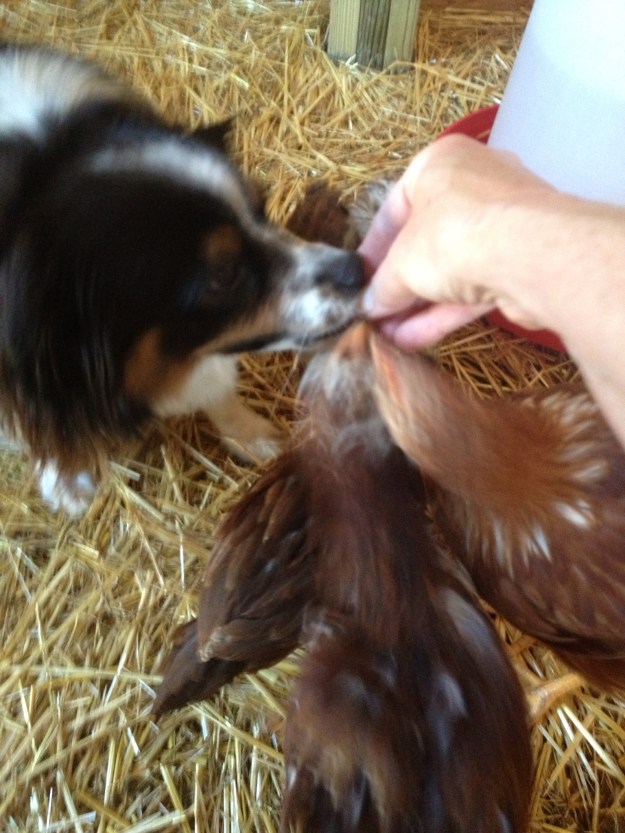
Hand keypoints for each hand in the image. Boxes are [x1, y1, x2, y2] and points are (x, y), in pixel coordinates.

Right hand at [360, 134, 554, 348]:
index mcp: (441, 163)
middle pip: (426, 240)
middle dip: (398, 283)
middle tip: (376, 312)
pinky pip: (474, 287)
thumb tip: (369, 305)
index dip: (373, 249)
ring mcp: (505, 224)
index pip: (395, 207)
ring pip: (451, 269)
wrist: (529, 255)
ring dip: (418, 305)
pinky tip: (414, 340)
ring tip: (389, 334)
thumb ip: (382, 286)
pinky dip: (444, 312)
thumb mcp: (400, 263)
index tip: (359, 280)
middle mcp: (476, 184)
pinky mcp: (522, 262)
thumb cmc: (452, 235)